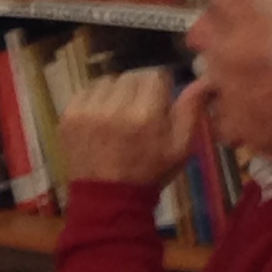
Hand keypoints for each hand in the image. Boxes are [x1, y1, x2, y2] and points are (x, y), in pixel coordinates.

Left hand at [57, 70, 204, 190]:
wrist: (108, 197)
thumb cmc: (150, 171)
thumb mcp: (181, 147)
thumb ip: (191, 110)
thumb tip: (203, 79)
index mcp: (146, 115)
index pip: (156, 74)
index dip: (160, 87)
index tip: (159, 101)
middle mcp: (115, 108)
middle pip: (131, 76)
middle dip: (139, 89)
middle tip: (139, 110)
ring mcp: (87, 111)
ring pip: (108, 81)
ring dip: (116, 92)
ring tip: (119, 114)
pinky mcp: (69, 115)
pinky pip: (86, 91)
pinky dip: (95, 100)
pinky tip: (101, 119)